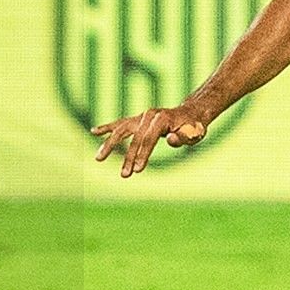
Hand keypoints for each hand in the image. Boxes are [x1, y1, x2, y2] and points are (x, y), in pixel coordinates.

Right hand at [91, 102, 212, 177]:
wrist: (191, 113)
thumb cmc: (194, 126)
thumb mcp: (195, 133)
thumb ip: (184, 137)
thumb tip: (169, 139)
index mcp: (162, 118)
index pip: (149, 138)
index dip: (143, 154)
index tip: (139, 170)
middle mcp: (148, 115)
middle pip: (134, 137)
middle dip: (129, 157)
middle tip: (125, 175)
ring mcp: (141, 116)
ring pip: (121, 130)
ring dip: (109, 145)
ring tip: (98, 158)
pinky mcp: (137, 120)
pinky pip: (120, 124)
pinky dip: (107, 127)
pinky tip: (93, 131)